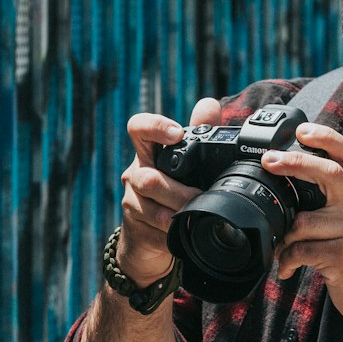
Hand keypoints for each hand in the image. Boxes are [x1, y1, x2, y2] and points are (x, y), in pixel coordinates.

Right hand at [118, 97, 221, 286]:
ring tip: (195, 215)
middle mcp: (136, 173)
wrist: (152, 236)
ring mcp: (133, 201)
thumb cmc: (173, 190)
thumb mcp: (188, 161)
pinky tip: (184, 234)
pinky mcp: (135, 227)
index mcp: (149, 152)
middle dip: (177, 190)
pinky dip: (172, 233)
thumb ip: (199, 131)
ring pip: (150, 207)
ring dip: (177, 213)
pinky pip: (154, 231)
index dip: (155, 127)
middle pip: (149, 178)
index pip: (138, 128)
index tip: (176, 133)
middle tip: (199, 195)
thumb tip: (209, 105)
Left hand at [265, 123, 342, 332]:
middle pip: (328, 172)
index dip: (326, 138)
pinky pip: (300, 252)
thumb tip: (299, 183)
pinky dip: (286, 261)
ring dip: (284, 239)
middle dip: (294, 162)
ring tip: (282, 251)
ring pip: (303, 221)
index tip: (302, 130)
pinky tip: (286, 270)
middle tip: (269, 160)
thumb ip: (341, 201)